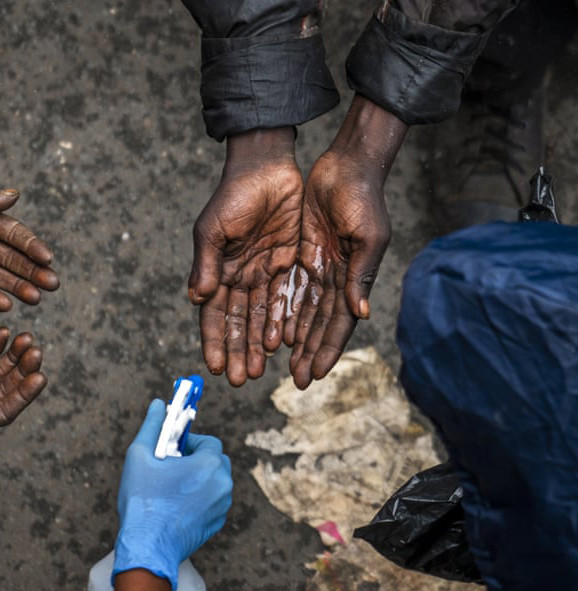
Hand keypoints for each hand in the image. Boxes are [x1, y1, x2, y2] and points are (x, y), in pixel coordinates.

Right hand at [112, 399, 232, 590]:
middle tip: (170, 468)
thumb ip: (152, 426)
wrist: (148, 546)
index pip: (208, 442)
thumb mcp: (140, 456)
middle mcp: (223, 484)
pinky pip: (213, 502)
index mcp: (209, 464)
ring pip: (215, 482)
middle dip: (196, 460)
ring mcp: (222, 507)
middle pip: (215, 461)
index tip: (171, 451)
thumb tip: (158, 405)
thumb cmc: (143, 500)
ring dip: (198, 479)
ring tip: (171, 488)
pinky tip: (175, 506)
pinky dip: (200, 499)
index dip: (189, 443)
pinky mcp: (216, 524)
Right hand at [189, 128, 301, 385]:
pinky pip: (285, 299)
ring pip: (261, 317)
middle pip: (237, 323)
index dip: (213, 341)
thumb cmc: (233, 196)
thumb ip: (206, 264)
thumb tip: (197, 297)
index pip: (213, 314)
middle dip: (237, 351)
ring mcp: (264, 273)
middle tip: (238, 380)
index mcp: (217, 271)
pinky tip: (283, 343)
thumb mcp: (213, 229)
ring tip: (259, 369)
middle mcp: (239, 278)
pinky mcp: (288, 264)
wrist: (268, 167)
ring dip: (258, 344)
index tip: (213, 367)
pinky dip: (283, 321)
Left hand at [285, 96, 407, 388]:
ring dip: (289, 337)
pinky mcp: (298, 252)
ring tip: (275, 362)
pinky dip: (278, 309)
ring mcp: (315, 267)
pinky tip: (268, 330)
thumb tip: (359, 314)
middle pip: (316, 324)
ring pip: (299, 310)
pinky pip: (285, 287)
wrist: (346, 164)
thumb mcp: (367, 237)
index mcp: (352, 278)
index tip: (314, 374)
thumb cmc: (363, 198)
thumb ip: (360, 276)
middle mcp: (334, 278)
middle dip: (306, 352)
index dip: (326, 349)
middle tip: (294, 381)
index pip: (338, 323)